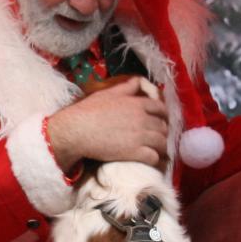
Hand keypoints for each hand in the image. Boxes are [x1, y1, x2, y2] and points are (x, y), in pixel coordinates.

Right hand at [47, 76, 168, 168]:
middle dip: (162, 132)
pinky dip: (155, 159)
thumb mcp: (108, 93)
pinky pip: (153, 157)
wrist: (77, 131)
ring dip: (161, 147)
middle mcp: (143, 119)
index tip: (160, 120)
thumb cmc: (89, 110)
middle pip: (163, 127)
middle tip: (157, 137)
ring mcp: (140, 136)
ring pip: (162, 142)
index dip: (163, 115)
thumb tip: (138, 81)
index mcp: (137, 104)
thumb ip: (127, 87)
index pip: (160, 108)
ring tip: (157, 151)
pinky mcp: (135, 153)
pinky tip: (151, 160)